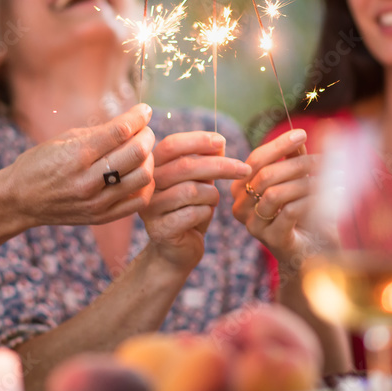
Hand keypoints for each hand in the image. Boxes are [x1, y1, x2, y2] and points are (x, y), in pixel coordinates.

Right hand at [1, 104, 156, 227]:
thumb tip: (132, 122)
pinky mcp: (101, 217)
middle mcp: (88, 180)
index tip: (145, 110)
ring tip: (140, 154)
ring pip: (143, 177)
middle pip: (137, 153)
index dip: (139, 117)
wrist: (19, 200)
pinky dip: (145, 185)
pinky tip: (136, 175)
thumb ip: (99, 132)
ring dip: (148, 160)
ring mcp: (96, 202)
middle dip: (147, 135)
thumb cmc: (40, 163)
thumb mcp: (63, 139)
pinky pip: (139, 201)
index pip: (120, 131)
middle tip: (143, 131)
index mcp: (76, 154)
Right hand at [140, 131, 250, 273]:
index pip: (171, 145)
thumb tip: (218, 142)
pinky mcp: (159, 229)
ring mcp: (150, 208)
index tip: (222, 141)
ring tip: (213, 202)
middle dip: (220, 165)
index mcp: (153, 168)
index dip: (197, 140)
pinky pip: (193, 213)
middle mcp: (147, 186)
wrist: (177, 250)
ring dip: (212, 195)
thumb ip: (206, 160)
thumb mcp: (200, 181)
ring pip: (191, 191)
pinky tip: (203, 217)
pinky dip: (206, 213)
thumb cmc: (190, 209)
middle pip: (184, 166)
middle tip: (245, 169)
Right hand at [231, 129, 320, 270]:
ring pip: (276, 193)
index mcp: (241, 189)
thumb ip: (294, 159)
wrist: (314, 252)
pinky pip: (290, 211)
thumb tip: (298, 135)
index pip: (254, 160)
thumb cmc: (305, 214)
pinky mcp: (272, 239)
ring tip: (329, 179)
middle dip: (297, 164)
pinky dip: (313, 199)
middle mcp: (240, 207)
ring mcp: (254, 226)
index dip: (277, 144)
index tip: (301, 134)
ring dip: (306, 183)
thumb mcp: (298, 180)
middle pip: (265, 175)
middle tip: (323, 161)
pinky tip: (331, 195)